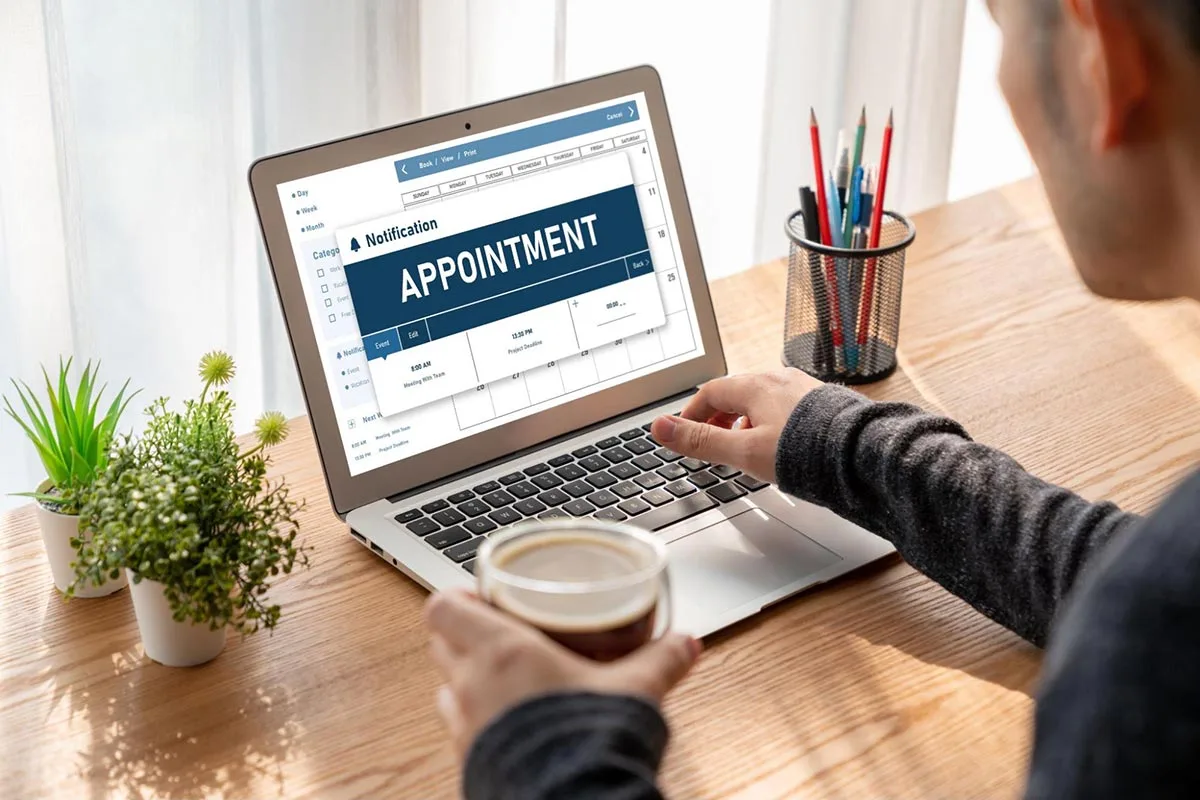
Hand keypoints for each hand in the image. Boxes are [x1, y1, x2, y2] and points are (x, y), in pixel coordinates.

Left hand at [425, 590, 700, 756]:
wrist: (574, 799)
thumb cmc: (589, 740)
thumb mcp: (635, 689)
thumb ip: (661, 659)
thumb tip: (686, 642)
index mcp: (501, 652)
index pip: (443, 607)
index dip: (456, 597)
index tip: (480, 594)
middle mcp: (471, 686)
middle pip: (442, 644)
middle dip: (466, 633)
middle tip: (501, 629)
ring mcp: (466, 728)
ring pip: (448, 690)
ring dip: (469, 680)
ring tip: (507, 679)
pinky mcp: (471, 764)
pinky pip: (463, 732)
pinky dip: (481, 722)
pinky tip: (516, 725)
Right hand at [650, 369, 824, 483]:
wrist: (863, 455)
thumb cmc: (808, 453)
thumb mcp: (744, 452)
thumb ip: (701, 441)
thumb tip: (661, 428)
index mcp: (757, 385)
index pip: (711, 392)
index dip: (692, 413)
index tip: (685, 433)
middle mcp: (781, 380)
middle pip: (737, 393)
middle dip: (719, 418)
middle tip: (711, 443)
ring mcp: (805, 390)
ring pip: (763, 400)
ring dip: (745, 421)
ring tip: (744, 448)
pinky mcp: (824, 403)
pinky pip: (787, 407)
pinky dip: (771, 423)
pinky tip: (781, 446)